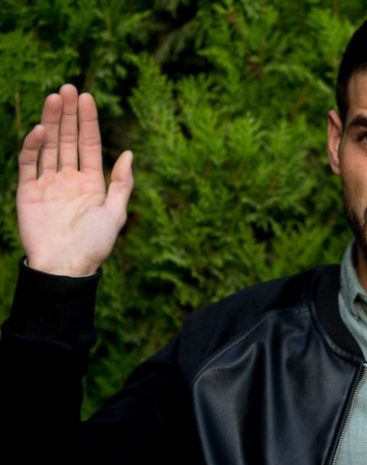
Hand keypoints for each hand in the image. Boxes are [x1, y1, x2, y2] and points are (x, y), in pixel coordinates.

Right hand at [16, 84, 133, 275]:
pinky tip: (40, 129)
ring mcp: (48, 184)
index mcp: (92, 183)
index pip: (90, 144)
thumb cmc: (94, 245)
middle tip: (68, 88)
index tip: (87, 97)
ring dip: (51, 122)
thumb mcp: (115, 214)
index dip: (88, 121)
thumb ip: (122, 184)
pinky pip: (29, 163)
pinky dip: (33, 146)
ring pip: (49, 146)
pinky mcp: (28, 192)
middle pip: (68, 140)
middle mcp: (69, 179)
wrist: (65, 267)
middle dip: (69, 114)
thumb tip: (129, 153)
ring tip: (54, 97)